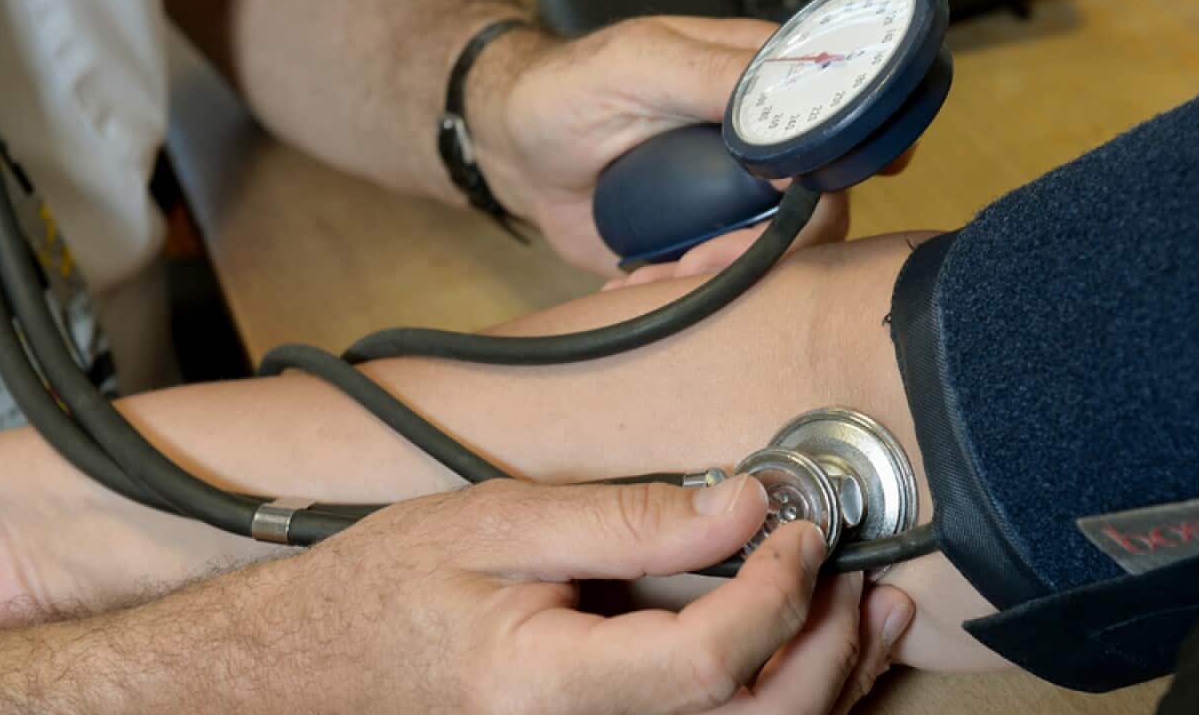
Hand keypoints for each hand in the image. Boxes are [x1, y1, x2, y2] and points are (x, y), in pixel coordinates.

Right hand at [276, 476, 912, 713]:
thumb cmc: (393, 590)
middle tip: (855, 576)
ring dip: (829, 681)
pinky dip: (785, 695)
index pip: (710, 661)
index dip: (776, 592)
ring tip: (870, 615)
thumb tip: (740, 503)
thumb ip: (625, 520)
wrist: (328, 662)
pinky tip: (813, 650)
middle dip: (829, 652)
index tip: (797, 527)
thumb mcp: (497, 524)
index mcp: (553, 685)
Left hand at [470, 17, 854, 274]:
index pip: (833, 130)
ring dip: (720, 279)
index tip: (792, 209)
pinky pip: (728, 282)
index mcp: (761, 86)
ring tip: (655, 277)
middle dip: (764, 248)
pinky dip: (689, 295)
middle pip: (819, 208)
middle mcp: (762, 145)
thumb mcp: (639, 66)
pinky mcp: (707, 242)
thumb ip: (716, 77)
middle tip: (696, 259)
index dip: (832, 175)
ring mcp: (737, 198)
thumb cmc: (567, 90)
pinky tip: (641, 284)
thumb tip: (796, 126)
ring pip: (778, 256)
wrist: (514, 152)